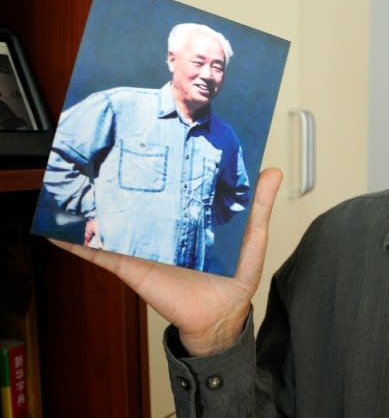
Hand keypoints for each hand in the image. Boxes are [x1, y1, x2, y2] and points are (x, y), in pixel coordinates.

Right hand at [50, 167, 282, 356]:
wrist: (221, 317)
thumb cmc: (237, 276)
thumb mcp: (252, 235)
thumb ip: (258, 204)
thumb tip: (272, 170)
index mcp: (189, 214)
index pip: (173, 183)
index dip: (163, 160)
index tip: (151, 132)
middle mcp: (163, 227)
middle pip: (136, 198)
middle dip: (117, 176)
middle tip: (100, 147)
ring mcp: (144, 245)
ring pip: (111, 221)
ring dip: (90, 204)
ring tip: (69, 180)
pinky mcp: (132, 266)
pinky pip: (100, 254)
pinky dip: (77, 243)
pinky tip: (56, 231)